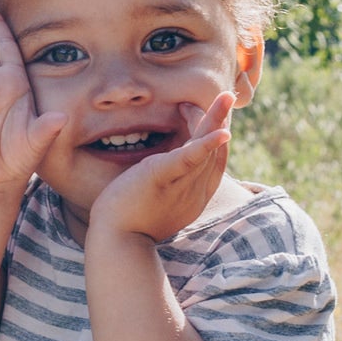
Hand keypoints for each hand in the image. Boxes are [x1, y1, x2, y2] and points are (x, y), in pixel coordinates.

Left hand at [87, 93, 234, 243]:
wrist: (115, 244)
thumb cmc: (128, 223)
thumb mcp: (156, 203)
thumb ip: (167, 186)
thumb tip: (160, 171)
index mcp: (194, 197)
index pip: (214, 163)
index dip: (215, 138)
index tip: (207, 117)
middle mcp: (194, 191)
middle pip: (213, 151)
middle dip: (218, 121)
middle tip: (224, 96)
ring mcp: (181, 186)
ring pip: (205, 149)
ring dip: (216, 120)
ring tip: (225, 96)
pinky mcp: (162, 178)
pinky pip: (187, 160)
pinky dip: (204, 145)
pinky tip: (219, 133)